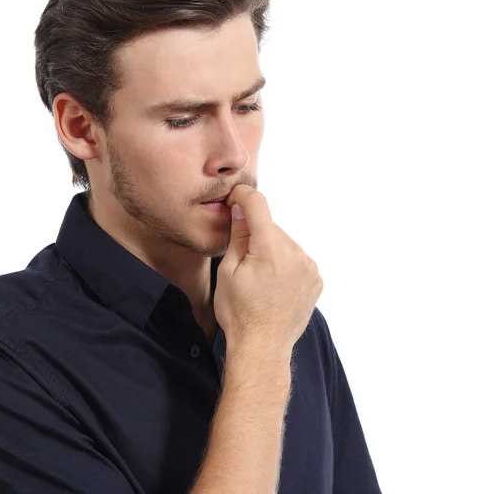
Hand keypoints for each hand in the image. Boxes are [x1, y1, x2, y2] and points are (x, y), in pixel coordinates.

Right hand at [214, 185, 323, 354]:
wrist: (263, 347)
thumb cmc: (239, 313)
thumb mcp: (227, 271)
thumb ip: (238, 236)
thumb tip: (241, 208)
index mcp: (270, 251)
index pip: (258, 205)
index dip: (243, 196)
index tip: (234, 197)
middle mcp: (295, 254)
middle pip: (270, 226)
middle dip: (254, 233)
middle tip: (242, 258)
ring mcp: (309, 267)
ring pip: (283, 242)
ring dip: (270, 248)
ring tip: (259, 276)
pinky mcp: (316, 279)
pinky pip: (296, 257)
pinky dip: (283, 262)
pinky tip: (273, 282)